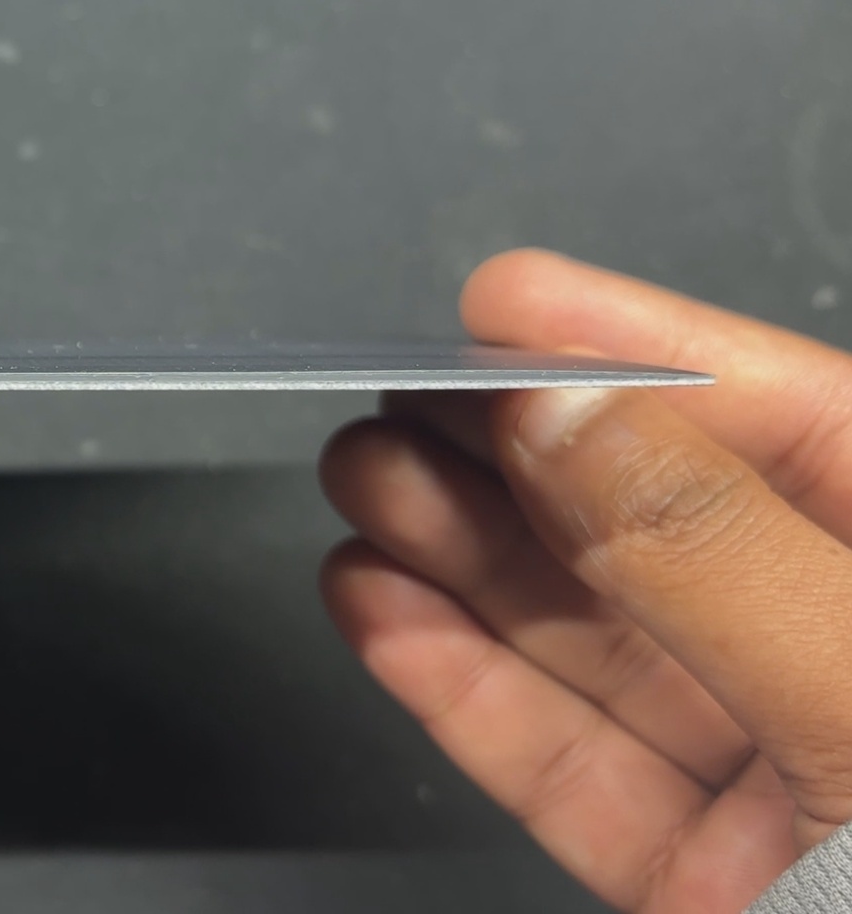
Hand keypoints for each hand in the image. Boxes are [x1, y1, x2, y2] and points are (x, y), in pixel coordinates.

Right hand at [319, 250, 851, 912]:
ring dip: (467, 565)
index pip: (800, 425)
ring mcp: (788, 780)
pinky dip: (464, 691)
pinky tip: (386, 613)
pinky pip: (568, 767)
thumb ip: (724, 559)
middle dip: (519, 463)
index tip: (505, 305)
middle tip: (394, 409)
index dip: (640, 352)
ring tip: (360, 492)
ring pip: (601, 646)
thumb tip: (573, 411)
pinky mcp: (708, 884)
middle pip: (670, 530)